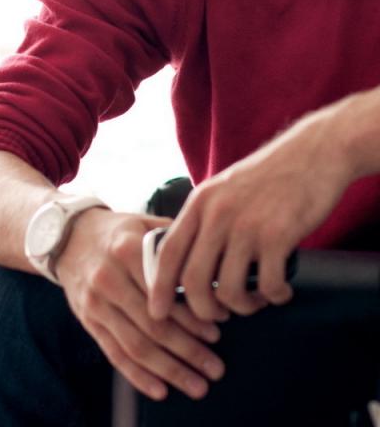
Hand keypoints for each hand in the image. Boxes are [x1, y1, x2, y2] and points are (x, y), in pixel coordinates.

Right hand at [54, 208, 225, 401]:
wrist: (68, 237)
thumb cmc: (116, 232)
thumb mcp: (142, 223)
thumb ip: (174, 238)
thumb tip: (213, 263)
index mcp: (126, 250)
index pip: (165, 291)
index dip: (193, 314)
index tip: (218, 328)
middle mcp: (109, 278)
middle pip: (154, 324)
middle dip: (189, 350)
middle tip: (215, 367)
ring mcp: (96, 303)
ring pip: (136, 345)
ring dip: (170, 370)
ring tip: (197, 385)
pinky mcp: (88, 321)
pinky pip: (114, 354)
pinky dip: (138, 376)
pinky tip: (161, 389)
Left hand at [148, 104, 351, 323]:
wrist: (312, 153)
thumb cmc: (268, 175)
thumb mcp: (223, 188)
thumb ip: (205, 218)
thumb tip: (189, 261)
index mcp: (200, 202)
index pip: (168, 252)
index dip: (159, 288)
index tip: (158, 313)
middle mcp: (217, 213)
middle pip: (193, 281)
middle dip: (203, 311)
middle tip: (220, 315)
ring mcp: (246, 225)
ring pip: (228, 291)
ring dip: (242, 307)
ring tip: (255, 300)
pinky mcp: (277, 235)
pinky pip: (267, 286)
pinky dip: (274, 297)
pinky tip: (280, 290)